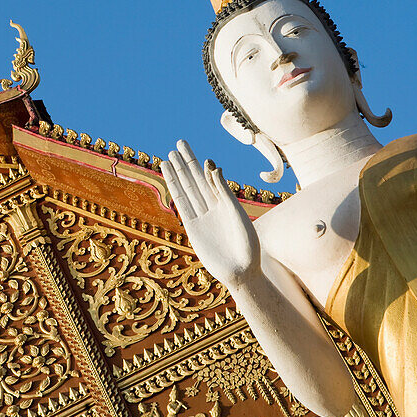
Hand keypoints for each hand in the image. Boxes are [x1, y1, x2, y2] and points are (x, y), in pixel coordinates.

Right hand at [161, 140, 260, 288]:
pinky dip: (175, 190)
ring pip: (187, 189)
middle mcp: (213, 207)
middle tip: (179, 143)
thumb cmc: (248, 245)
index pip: (212, 179)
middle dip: (187, 162)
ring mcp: (201, 216)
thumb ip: (224, 191)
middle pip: (197, 179)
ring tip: (168, 156)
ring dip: (177, 173)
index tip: (201, 157)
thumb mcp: (237, 213)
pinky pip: (182, 205)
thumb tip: (213, 167)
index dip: (205, 167)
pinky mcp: (192, 227)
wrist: (241, 272)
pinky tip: (168, 178)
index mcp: (227, 203)